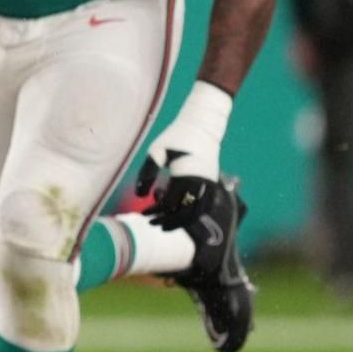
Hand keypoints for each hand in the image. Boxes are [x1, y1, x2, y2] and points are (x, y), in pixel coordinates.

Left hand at [133, 82, 230, 228]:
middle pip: (184, 213)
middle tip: (152, 224)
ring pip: (196, 213)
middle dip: (168, 222)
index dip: (155, 211)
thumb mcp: (156, 151)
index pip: (170, 203)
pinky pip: (204, 206)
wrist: (202, 126)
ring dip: (181, 221)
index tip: (143, 213)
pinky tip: (180, 215)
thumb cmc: (176, 136)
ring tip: (165, 225)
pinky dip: (193, 214)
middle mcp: (201, 183)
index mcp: (186, 175)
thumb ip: (147, 172)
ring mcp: (209, 184)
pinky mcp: (212, 183)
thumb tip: (140, 195)